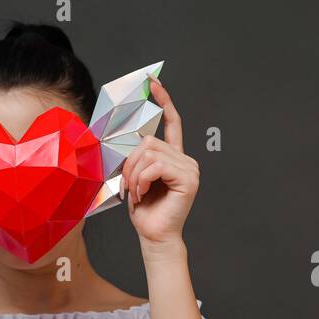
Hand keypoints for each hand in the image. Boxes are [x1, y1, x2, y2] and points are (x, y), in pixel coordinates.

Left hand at [120, 78, 199, 251]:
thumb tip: (129, 138)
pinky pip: (156, 165)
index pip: (172, 122)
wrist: (154, 235)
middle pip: (149, 141)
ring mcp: (190, 168)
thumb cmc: (145, 210)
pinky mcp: (188, 179)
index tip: (153, 83)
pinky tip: (143, 193)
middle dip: (131, 163)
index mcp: (174, 157)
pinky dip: (142, 179)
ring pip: (150, 153)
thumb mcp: (135, 177)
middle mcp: (186, 160)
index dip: (163, 101)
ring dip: (135, 174)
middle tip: (129, 185)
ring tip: (136, 191)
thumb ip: (136, 156)